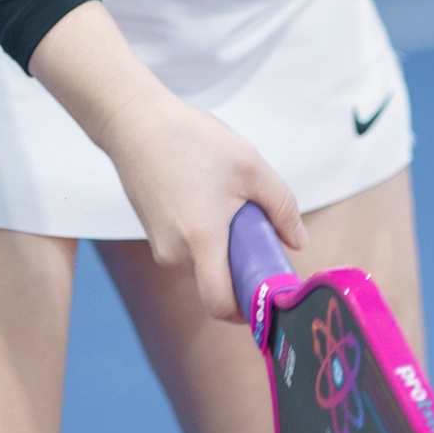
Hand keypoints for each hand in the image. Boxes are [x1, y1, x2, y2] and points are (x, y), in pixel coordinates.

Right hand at [98, 83, 306, 321]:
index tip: (268, 294)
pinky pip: (188, 250)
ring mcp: (159, 245)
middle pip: (215, 284)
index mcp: (200, 240)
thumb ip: (281, 206)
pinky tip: (209, 199)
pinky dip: (206, 237)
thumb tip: (299, 242)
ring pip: (202, 265)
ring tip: (231, 205)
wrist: (135, 122)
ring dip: (223, 249)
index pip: (220, 304)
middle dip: (241, 270)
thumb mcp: (249, 165)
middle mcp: (174, 253)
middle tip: (258, 237)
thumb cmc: (190, 139)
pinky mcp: (153, 233)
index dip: (247, 310)